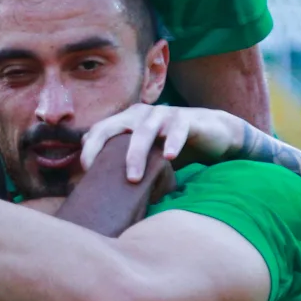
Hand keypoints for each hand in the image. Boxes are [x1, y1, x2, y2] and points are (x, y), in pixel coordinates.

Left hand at [80, 105, 243, 182]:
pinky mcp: (186, 119)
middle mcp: (142, 114)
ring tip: (133, 178)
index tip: (86, 171)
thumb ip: (124, 162)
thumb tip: (99, 186)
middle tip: (96, 171)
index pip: (100, 129)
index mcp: (127, 120)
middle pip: (115, 127)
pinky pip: (177, 129)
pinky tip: (170, 157)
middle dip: (101, 148)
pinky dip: (173, 142)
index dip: (89, 148)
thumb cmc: (173, 147)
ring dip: (136, 154)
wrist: (214, 135)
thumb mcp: (146, 155)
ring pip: (144, 132)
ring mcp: (164, 114)